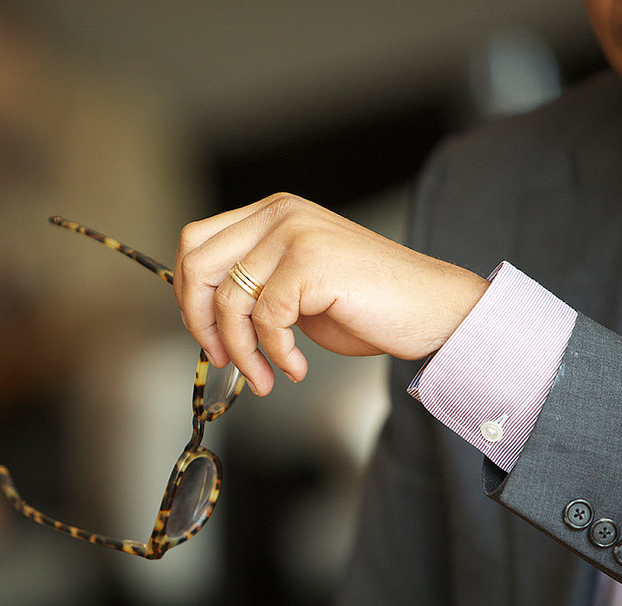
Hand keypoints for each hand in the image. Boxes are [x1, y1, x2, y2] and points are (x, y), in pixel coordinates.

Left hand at [174, 193, 488, 395]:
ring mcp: (295, 232)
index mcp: (272, 213)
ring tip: (265, 376)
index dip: (188, 293)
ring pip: (230, 299)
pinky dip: (276, 354)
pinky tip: (297, 367)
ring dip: (242, 351)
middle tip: (224, 358)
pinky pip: (266, 319)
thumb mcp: (295, 288)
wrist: (433, 309)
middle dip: (201, 322)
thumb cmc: (368, 305)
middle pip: (198, 265)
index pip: (196, 242)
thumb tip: (200, 315)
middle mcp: (280, 214)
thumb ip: (253, 286)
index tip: (206, 333)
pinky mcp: (311, 260)